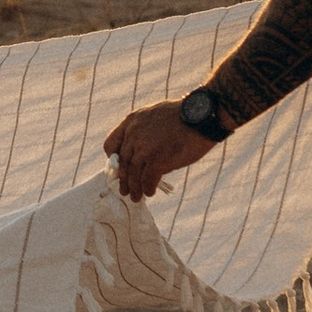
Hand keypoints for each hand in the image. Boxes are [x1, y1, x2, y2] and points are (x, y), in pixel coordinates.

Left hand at [101, 101, 217, 201]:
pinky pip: (147, 180)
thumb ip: (145, 131)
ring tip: (137, 197)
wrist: (202, 115)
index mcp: (131, 121)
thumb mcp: (156, 115)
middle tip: (125, 191)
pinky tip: (151, 192)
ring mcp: (144, 148)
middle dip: (124, 180)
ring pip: (133, 175)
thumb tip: (143, 153)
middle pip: (123, 164)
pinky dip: (148, 188)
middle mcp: (133, 135)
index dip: (114, 160)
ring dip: (135, 189)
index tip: (120, 168)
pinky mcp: (156, 160)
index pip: (110, 145)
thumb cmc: (185, 115)